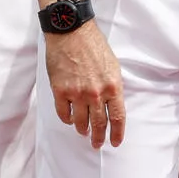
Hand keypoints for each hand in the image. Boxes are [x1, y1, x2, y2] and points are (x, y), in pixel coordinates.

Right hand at [46, 23, 125, 148]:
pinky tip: (70, 119)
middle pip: (99, 123)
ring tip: (84, 132)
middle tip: (97, 144)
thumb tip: (112, 103)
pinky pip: (64, 114)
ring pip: (80, 122)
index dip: (117, 133)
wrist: (72, 33)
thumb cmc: (94, 46)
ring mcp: (77, 93)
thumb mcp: (113, 66)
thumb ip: (112, 86)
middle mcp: (96, 93)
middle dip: (98, 137)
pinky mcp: (60, 91)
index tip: (115, 142)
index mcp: (113, 86)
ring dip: (82, 129)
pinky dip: (68, 119)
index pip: (118, 117)